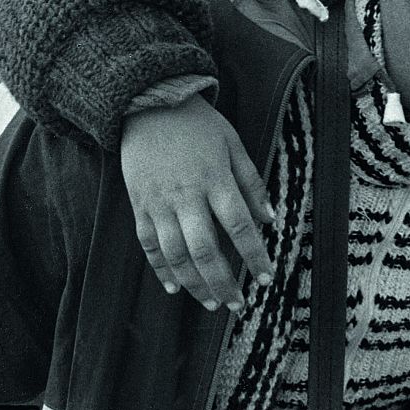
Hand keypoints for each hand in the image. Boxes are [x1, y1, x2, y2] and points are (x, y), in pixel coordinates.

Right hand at [121, 95, 273, 310]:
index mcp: (214, 180)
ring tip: (211, 303)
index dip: (254, 257)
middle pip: (205, 250)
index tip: (265, 279)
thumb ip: (251, 182)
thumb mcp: (232, 143)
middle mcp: (186, 196)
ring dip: (195, 283)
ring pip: (176, 254)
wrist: (147, 104)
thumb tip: (270, 219)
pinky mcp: (140, 205)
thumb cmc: (196, 123)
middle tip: (236, 304)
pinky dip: (161, 269)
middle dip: (222, 282)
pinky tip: (174, 287)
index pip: (240, 227)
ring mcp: (159, 203)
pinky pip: (149, 245)